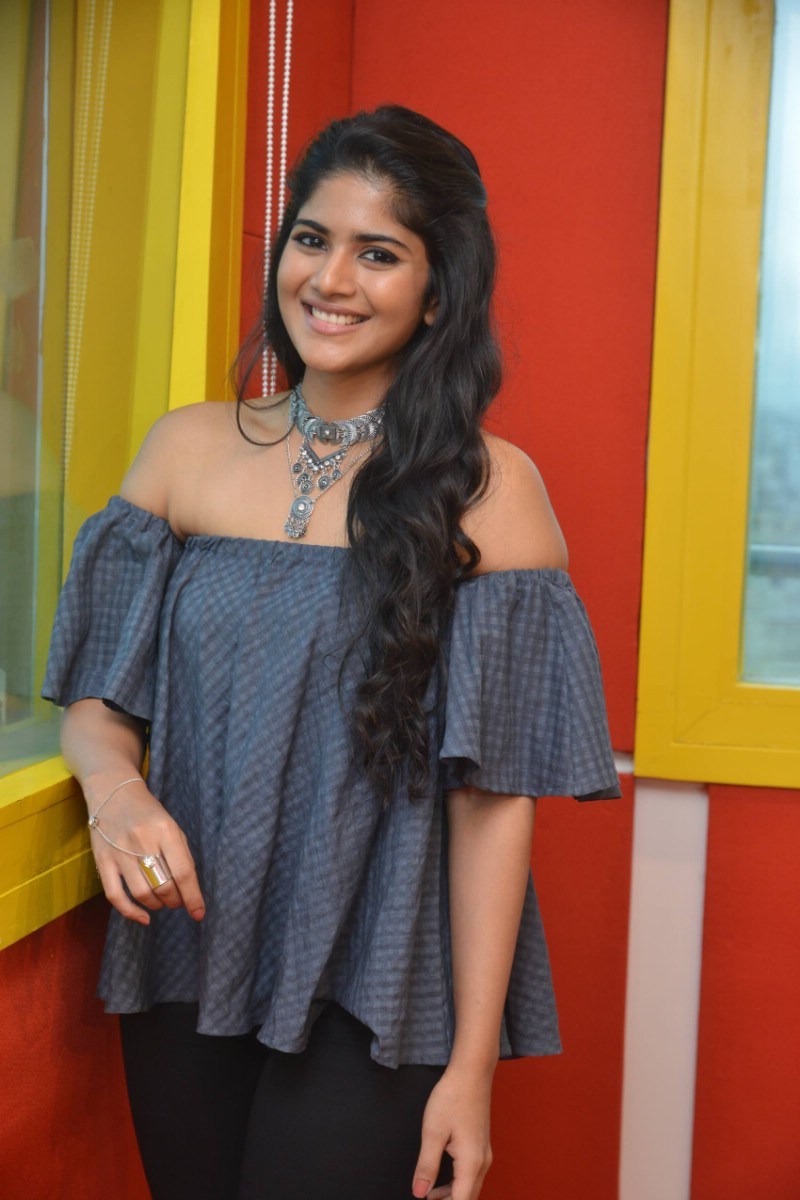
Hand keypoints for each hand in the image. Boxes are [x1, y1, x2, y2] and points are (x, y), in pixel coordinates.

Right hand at [88, 778, 204, 924]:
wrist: (113, 793)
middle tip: (178, 900)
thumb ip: (181, 856)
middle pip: (164, 886)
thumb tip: (189, 891)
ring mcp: (120, 852)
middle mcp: (143, 841)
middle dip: (175, 900)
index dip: (193, 897)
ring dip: (157, 905)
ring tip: (163, 902)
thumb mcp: (172, 826)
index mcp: (165, 830)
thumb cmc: (148, 813)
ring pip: (143, 894)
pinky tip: (143, 917)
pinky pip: (115, 896)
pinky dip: (130, 912)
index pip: (183, 872)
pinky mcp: (102, 861)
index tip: (199, 913)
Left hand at [412, 1063, 492, 1199]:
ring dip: (453, 1196)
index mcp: (471, 1163)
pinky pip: (472, 1174)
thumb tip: (419, 1192)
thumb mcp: (433, 1132)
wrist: (471, 1073)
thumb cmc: (453, 1097)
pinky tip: (442, 1180)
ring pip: (471, 1187)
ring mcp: (484, 1153)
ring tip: (431, 1196)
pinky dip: (458, 1183)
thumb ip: (426, 1166)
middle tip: (429, 1199)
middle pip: (469, 1197)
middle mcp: (482, 1162)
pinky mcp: (481, 1145)